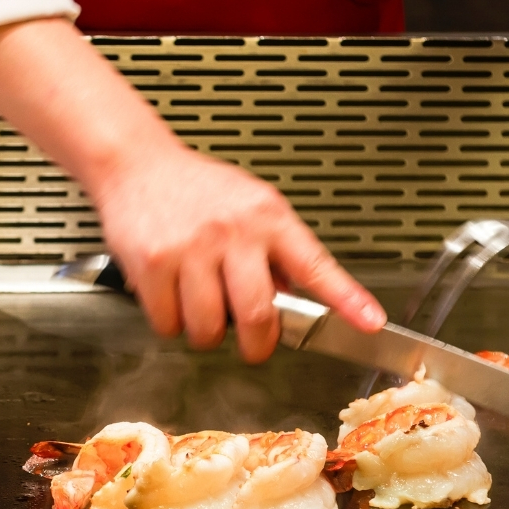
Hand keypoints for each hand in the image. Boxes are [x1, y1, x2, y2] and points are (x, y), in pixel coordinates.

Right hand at [0, 18, 384, 362]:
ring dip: (207, 332)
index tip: (371, 324)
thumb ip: (277, 252)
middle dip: (257, 344)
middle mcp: (234, 231)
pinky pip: (169, 324)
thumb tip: (297, 303)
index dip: (347, 300)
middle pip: (257, 316)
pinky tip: (171, 294)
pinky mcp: (153, 264)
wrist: (136, 164)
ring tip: (201, 302)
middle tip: (253, 343)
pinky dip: (170, 323)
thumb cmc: (198, 191)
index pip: (316, 266)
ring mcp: (192, 248)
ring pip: (209, 329)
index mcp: (269, 218)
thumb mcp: (252, 207)